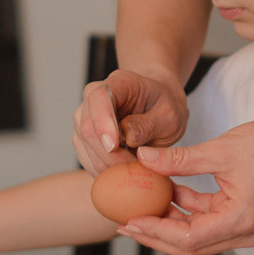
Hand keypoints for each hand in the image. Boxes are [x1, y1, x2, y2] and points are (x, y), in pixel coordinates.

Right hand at [73, 70, 189, 174]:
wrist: (158, 107)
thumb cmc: (164, 106)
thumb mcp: (169, 114)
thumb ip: (149, 124)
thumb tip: (128, 137)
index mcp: (119, 82)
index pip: (99, 98)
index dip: (103, 123)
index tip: (114, 146)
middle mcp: (95, 97)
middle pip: (87, 127)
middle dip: (109, 154)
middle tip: (135, 167)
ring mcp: (85, 117)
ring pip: (84, 146)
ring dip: (107, 164)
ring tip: (134, 169)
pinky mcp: (84, 138)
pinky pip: (86, 158)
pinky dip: (104, 170)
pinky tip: (123, 172)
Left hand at [119, 113, 253, 254]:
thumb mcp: (221, 149)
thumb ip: (180, 159)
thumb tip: (144, 159)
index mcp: (241, 220)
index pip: (188, 238)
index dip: (156, 231)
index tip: (130, 221)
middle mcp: (246, 232)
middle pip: (191, 245)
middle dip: (156, 235)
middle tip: (126, 225)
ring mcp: (247, 227)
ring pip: (199, 235)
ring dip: (170, 223)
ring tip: (141, 208)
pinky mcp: (245, 216)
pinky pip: (210, 220)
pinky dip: (188, 211)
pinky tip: (169, 192)